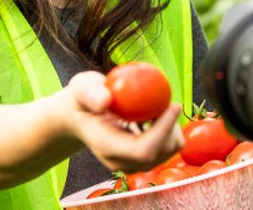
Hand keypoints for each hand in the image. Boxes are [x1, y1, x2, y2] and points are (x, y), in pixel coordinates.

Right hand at [61, 71, 183, 172]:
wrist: (80, 116)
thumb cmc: (82, 100)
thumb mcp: (82, 89)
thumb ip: (91, 93)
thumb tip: (105, 100)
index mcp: (105, 146)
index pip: (142, 150)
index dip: (163, 130)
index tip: (173, 105)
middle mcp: (120, 162)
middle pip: (159, 152)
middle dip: (170, 126)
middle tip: (166, 100)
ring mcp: (132, 164)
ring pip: (168, 150)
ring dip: (171, 127)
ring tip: (155, 107)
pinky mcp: (142, 161)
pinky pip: (168, 148)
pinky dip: (169, 131)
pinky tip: (153, 116)